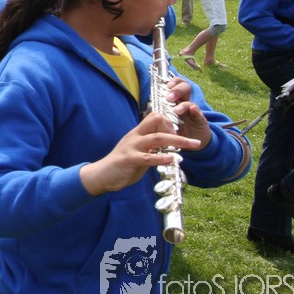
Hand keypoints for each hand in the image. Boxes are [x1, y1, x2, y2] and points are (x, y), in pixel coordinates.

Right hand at [78, 111, 203, 195]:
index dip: (171, 123)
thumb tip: (167, 151)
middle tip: (192, 142)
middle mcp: (135, 136)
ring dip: (177, 141)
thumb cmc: (120, 166)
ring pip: (157, 138)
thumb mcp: (138, 155)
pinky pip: (148, 157)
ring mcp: (131, 146)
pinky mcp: (129, 159)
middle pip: (158, 121)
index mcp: (137, 133)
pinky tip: (172, 160)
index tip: (182, 135)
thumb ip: (151, 151)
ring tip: (192, 146)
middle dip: (177, 129)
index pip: (155, 117)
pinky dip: (162, 158)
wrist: (100, 175)